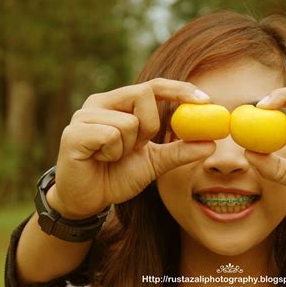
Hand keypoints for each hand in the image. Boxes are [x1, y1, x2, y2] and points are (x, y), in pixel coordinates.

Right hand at [48, 78, 214, 218]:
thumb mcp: (155, 162)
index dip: (180, 89)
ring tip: (113, 158)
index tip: (206, 100)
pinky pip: (110, 136)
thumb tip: (211, 143)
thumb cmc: (118, 176)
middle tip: (139, 145)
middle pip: (143, 94)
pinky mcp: (74, 132)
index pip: (154, 86)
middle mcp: (101, 102)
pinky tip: (100, 161)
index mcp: (120, 104)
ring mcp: (84, 115)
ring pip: (129, 121)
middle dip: (150, 125)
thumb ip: (180, 151)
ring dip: (128, 148)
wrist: (88, 200)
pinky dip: (113, 154)